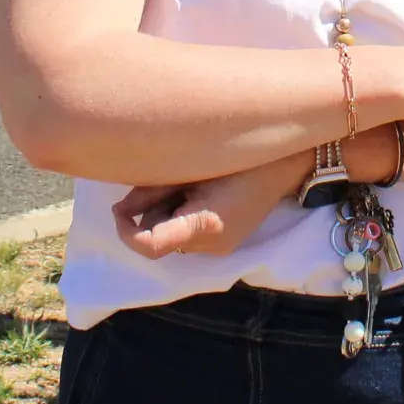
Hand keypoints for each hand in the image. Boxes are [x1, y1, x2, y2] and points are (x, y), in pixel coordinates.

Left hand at [111, 154, 305, 259]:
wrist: (285, 162)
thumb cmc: (237, 156)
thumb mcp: (188, 167)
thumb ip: (152, 190)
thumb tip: (120, 210)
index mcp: (205, 223)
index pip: (150, 246)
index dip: (125, 232)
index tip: (118, 211)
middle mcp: (212, 245)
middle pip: (159, 240)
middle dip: (151, 213)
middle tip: (168, 182)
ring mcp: (221, 248)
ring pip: (172, 237)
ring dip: (167, 213)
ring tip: (189, 183)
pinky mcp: (224, 242)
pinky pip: (188, 234)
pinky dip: (182, 216)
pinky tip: (199, 193)